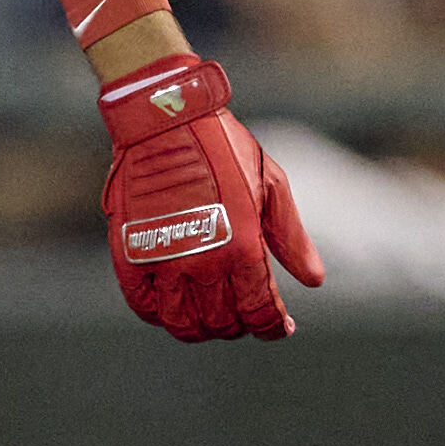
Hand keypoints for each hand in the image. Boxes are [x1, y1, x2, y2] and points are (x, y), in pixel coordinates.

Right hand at [95, 52, 322, 340]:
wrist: (165, 116)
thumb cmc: (223, 145)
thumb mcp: (270, 184)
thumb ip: (291, 238)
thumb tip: (314, 282)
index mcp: (242, 247)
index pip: (260, 311)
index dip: (273, 326)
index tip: (281, 326)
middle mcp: (203, 262)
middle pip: (223, 323)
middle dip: (240, 326)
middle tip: (245, 314)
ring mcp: (163, 260)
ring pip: (183, 323)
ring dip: (201, 328)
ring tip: (210, 317)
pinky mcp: (130, 253)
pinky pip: (143, 305)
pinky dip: (159, 315)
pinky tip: (174, 305)